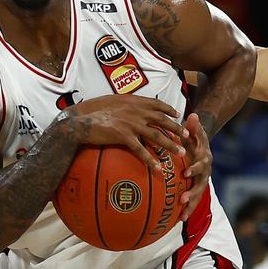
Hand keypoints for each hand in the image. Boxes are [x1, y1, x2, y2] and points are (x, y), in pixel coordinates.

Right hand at [68, 95, 189, 170]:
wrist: (80, 120)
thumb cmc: (93, 110)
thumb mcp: (112, 100)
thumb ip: (126, 103)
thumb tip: (131, 105)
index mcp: (133, 101)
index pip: (156, 104)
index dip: (169, 109)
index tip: (178, 114)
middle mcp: (135, 111)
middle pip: (162, 120)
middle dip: (176, 128)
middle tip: (187, 135)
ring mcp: (131, 124)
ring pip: (156, 135)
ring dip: (170, 144)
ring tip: (180, 152)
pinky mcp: (123, 136)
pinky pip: (140, 150)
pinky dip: (150, 160)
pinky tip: (157, 168)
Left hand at [179, 113, 211, 220]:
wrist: (201, 147)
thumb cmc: (194, 138)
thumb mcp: (195, 131)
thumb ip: (194, 125)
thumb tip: (192, 115)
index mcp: (204, 158)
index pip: (201, 164)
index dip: (195, 169)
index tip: (186, 173)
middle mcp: (205, 172)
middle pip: (201, 184)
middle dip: (193, 193)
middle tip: (183, 199)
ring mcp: (201, 181)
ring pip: (198, 195)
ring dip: (191, 206)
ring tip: (182, 216)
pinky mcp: (196, 188)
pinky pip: (193, 200)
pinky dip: (187, 209)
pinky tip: (178, 219)